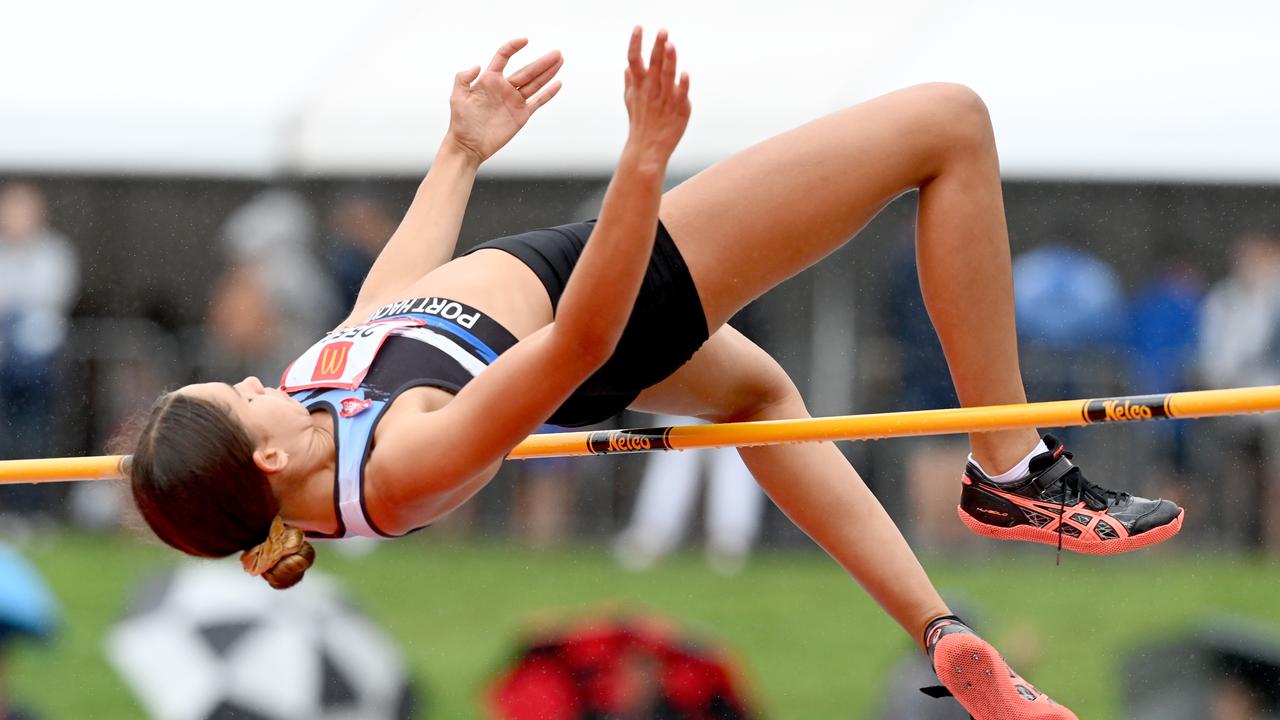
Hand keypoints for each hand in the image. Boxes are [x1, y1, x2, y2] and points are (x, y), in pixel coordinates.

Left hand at [447, 39, 563, 162]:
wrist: (469, 145)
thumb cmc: (461, 122)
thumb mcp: (457, 97)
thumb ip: (463, 78)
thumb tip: (477, 66)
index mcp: (489, 80)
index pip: (503, 57)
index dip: (513, 48)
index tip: (525, 41)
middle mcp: (504, 88)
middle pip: (527, 71)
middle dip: (542, 62)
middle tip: (556, 53)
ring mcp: (514, 101)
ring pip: (535, 83)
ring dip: (548, 72)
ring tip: (560, 61)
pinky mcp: (521, 115)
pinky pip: (537, 101)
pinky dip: (548, 94)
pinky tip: (558, 84)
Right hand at [623, 27, 690, 162]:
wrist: (646, 149)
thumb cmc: (640, 123)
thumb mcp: (631, 101)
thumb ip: (630, 82)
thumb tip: (627, 67)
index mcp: (639, 86)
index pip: (634, 60)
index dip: (636, 43)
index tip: (638, 28)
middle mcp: (651, 90)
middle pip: (653, 64)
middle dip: (657, 47)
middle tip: (662, 31)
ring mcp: (665, 100)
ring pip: (667, 77)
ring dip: (669, 61)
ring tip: (670, 45)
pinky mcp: (679, 110)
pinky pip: (681, 95)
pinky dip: (682, 85)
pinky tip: (685, 73)